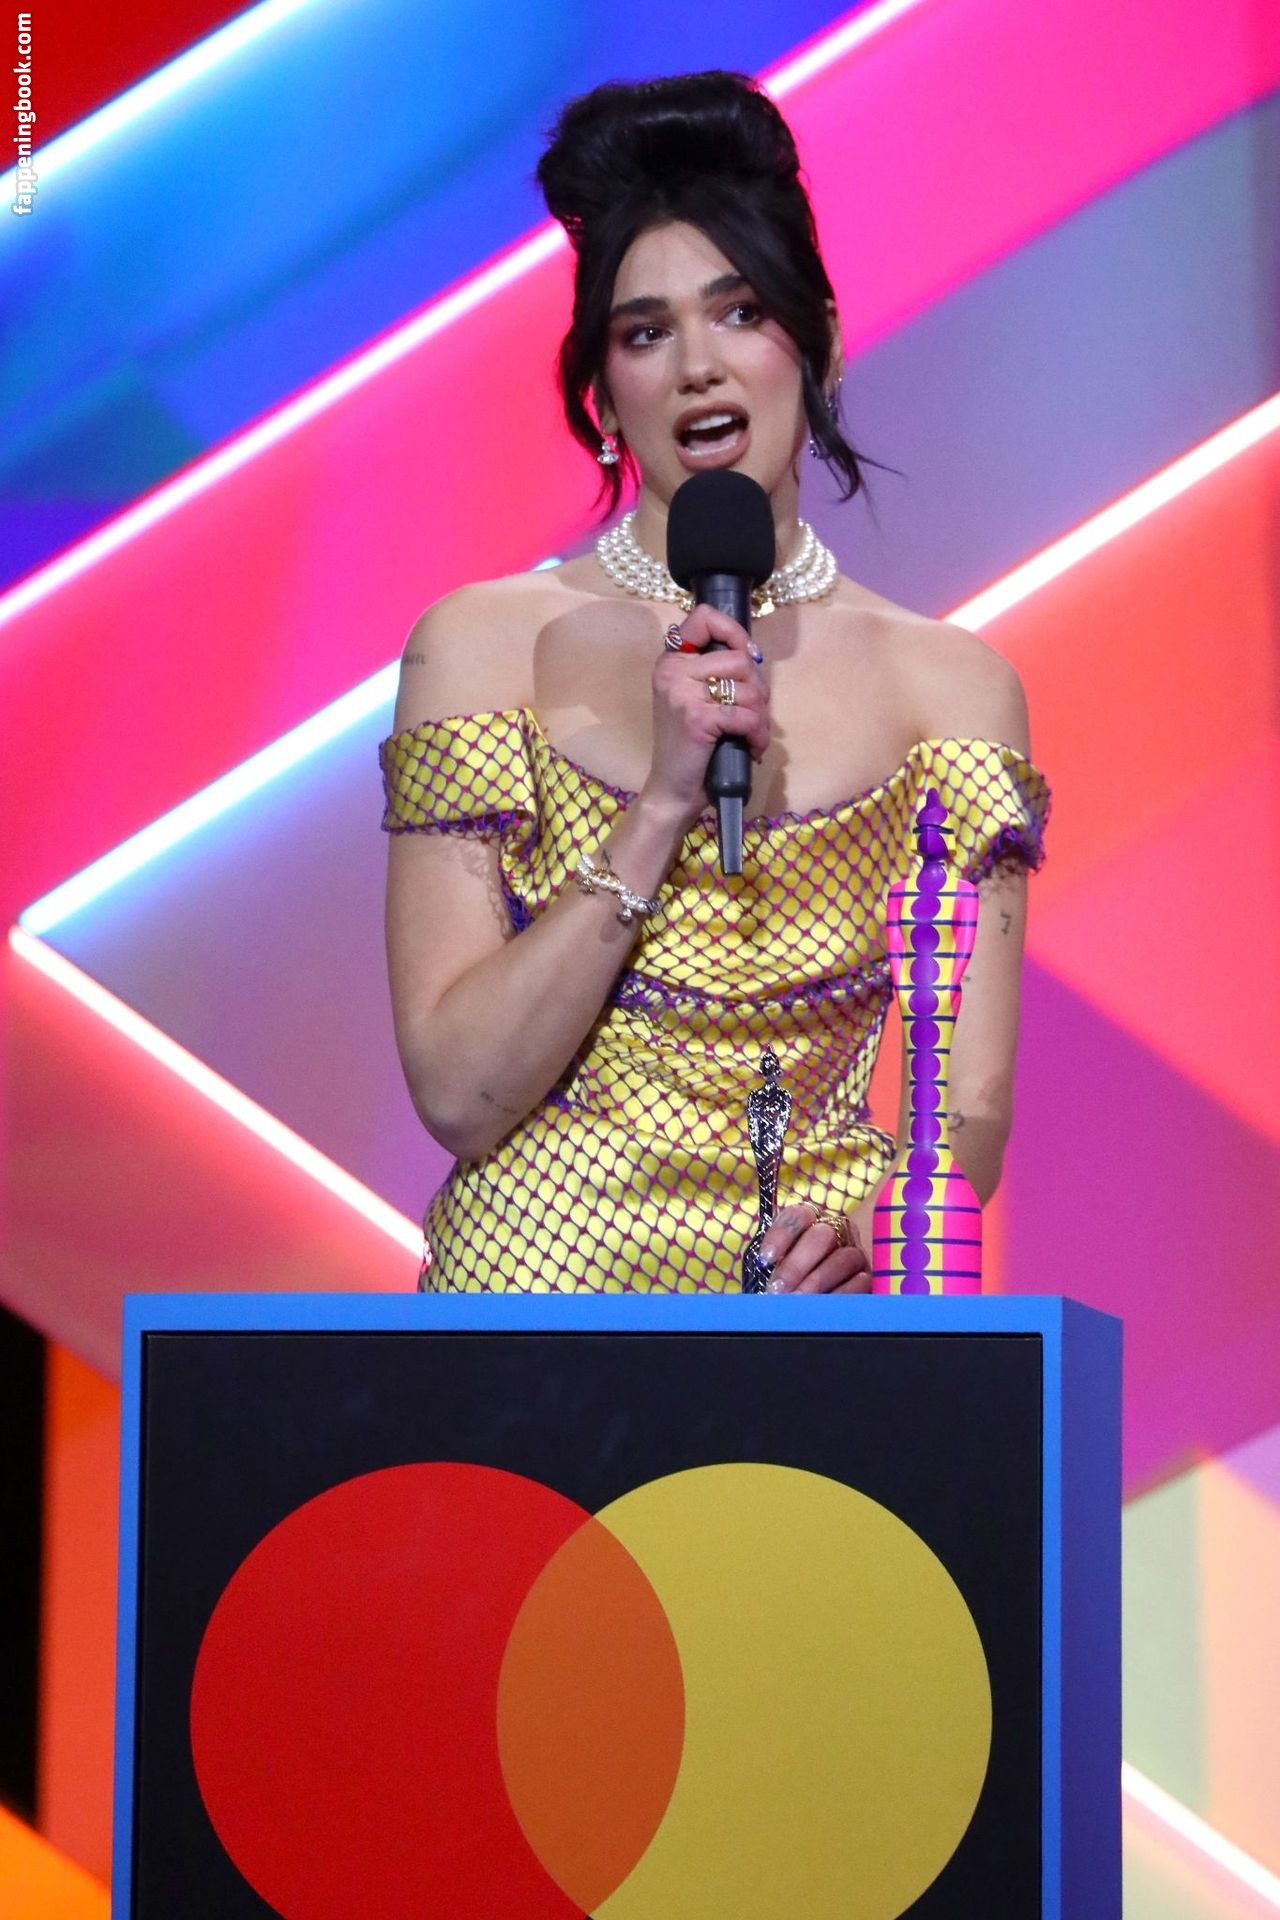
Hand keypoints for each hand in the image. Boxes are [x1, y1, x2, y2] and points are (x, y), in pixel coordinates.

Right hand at [641, 604, 769, 826]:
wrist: (671, 790)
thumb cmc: (690, 747)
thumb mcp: (694, 699)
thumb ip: (715, 672)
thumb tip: (754, 654)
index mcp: (670, 661)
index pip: (704, 617)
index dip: (735, 632)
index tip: (747, 657)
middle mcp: (672, 671)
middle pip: (740, 658)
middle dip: (758, 689)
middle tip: (753, 715)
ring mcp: (682, 693)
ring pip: (749, 687)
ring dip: (762, 716)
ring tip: (753, 734)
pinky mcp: (697, 718)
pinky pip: (747, 715)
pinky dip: (758, 734)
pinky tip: (752, 747)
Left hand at [757, 1202, 871, 1294]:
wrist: (834, 1304)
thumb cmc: (797, 1285)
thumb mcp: (781, 1272)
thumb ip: (774, 1269)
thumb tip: (764, 1285)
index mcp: (812, 1224)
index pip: (798, 1216)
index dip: (781, 1234)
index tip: (765, 1259)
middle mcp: (838, 1233)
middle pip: (821, 1236)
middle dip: (796, 1264)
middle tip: (778, 1289)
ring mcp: (857, 1254)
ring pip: (843, 1258)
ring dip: (817, 1281)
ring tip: (797, 1302)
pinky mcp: (872, 1277)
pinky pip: (861, 1282)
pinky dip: (840, 1295)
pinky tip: (824, 1308)